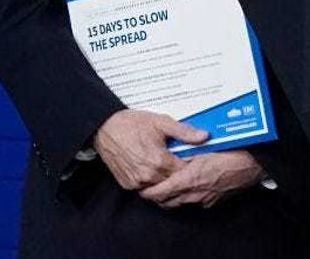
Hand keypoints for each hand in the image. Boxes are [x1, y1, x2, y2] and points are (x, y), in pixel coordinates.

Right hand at [93, 109, 207, 190]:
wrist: (105, 129)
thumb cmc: (132, 124)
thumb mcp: (162, 122)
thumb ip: (185, 132)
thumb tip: (204, 137)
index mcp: (158, 161)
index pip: (184, 171)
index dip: (191, 164)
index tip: (194, 158)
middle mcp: (147, 175)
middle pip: (173, 181)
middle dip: (180, 172)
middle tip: (181, 159)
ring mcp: (136, 182)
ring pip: (160, 186)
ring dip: (166, 178)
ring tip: (169, 163)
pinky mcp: (127, 185)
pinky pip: (146, 187)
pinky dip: (153, 180)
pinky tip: (155, 168)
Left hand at [138, 150, 265, 208]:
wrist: (253, 165)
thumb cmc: (232, 153)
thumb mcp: (204, 147)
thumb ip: (185, 152)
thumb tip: (171, 152)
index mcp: (188, 180)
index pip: (158, 193)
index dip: (147, 191)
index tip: (143, 185)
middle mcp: (193, 194)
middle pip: (165, 202)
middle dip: (156, 196)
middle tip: (152, 186)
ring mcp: (203, 200)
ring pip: (179, 203)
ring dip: (171, 196)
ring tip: (169, 185)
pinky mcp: (212, 202)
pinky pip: (194, 202)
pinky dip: (187, 196)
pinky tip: (191, 186)